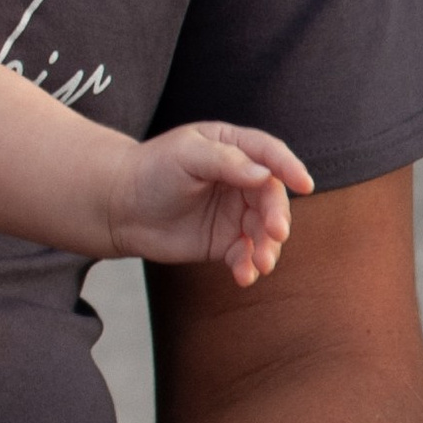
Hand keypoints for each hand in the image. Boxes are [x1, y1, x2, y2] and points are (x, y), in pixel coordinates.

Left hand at [106, 121, 312, 285]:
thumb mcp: (186, 155)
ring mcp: (236, 211)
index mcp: (234, 147)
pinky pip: (246, 254)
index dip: (289, 167)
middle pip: (272, 196)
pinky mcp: (225, 240)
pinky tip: (244, 276)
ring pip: (264, 229)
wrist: (118, 207)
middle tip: (275, 233)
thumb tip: (264, 175)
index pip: (270, 154)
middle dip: (277, 216)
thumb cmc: (150, 170)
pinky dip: (249, 265)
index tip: (304, 184)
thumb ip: (225, 161)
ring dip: (268, 247)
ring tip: (261, 263)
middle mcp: (242, 179)